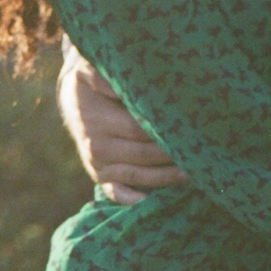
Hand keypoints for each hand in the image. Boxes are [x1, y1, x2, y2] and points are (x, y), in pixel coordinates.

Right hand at [57, 42, 183, 201]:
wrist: (72, 101)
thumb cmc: (90, 82)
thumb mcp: (89, 70)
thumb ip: (103, 76)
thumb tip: (120, 88)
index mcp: (98, 120)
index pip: (137, 129)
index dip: (162, 131)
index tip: (186, 129)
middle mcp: (97, 146)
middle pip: (142, 155)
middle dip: (171, 155)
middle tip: (198, 152)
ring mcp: (98, 165)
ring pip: (137, 177)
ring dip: (165, 178)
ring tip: (192, 174)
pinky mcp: (99, 177)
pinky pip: (118, 194)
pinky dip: (136, 200)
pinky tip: (157, 200)